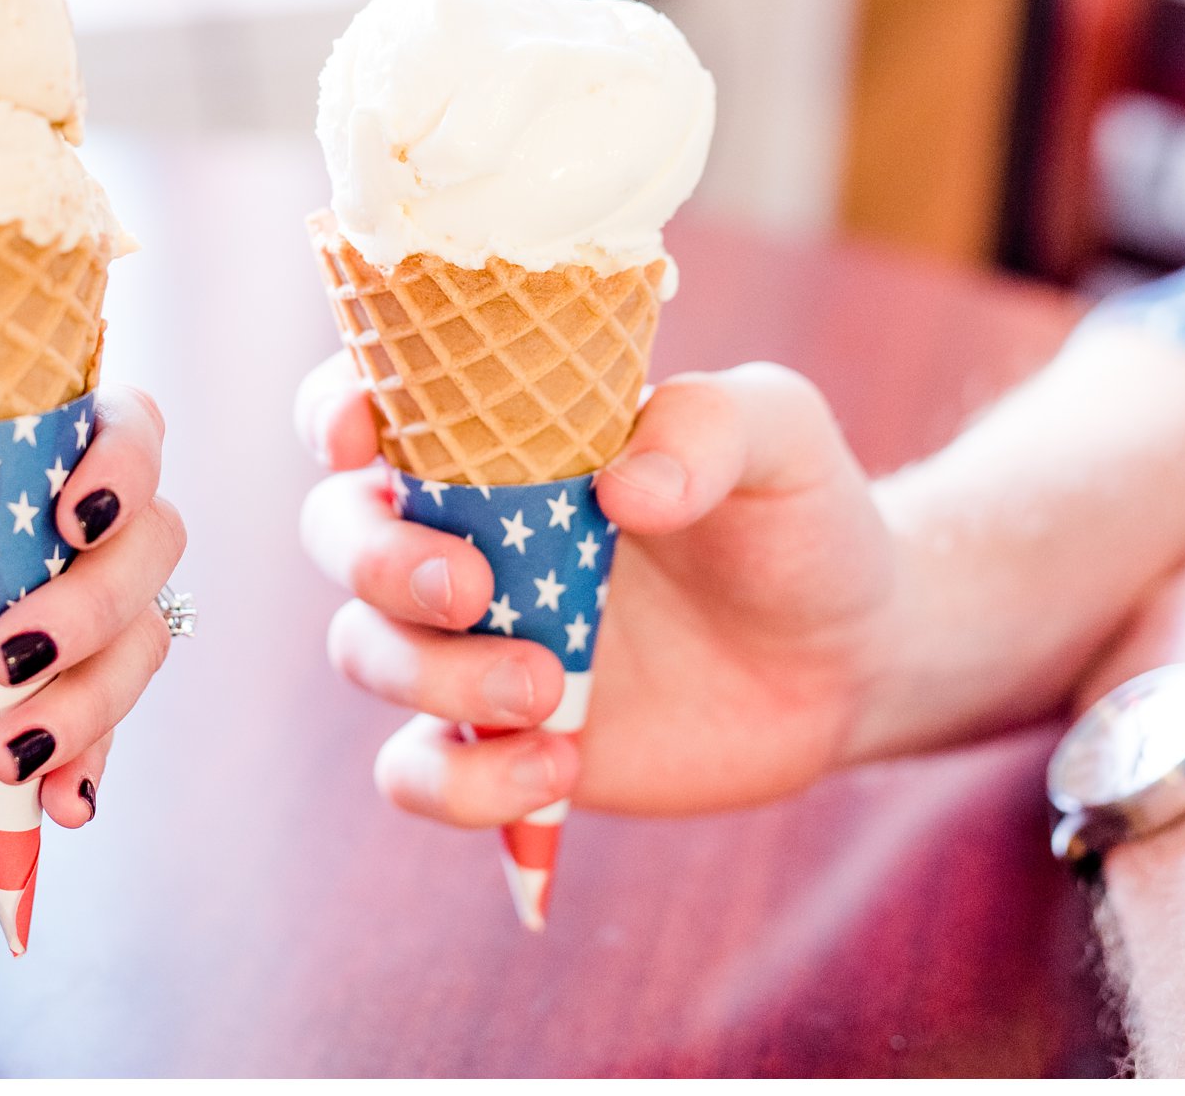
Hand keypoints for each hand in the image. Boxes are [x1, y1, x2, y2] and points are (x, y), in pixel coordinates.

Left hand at [0, 384, 187, 825]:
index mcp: (69, 441)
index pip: (134, 431)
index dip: (123, 472)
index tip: (68, 520)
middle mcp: (112, 517)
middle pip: (151, 547)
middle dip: (91, 609)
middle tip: (6, 657)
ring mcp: (113, 601)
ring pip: (141, 642)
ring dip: (89, 706)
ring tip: (12, 754)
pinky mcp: (93, 678)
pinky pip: (113, 723)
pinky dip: (89, 766)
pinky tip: (63, 805)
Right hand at [296, 352, 902, 827]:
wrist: (850, 658)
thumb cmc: (797, 517)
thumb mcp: (779, 436)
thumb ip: (708, 427)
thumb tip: (622, 486)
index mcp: (502, 437)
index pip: (373, 401)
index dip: (335, 411)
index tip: (360, 437)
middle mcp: (462, 531)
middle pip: (338, 531)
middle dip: (377, 560)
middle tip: (474, 589)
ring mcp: (469, 641)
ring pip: (365, 651)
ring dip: (434, 676)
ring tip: (549, 689)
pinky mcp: (496, 741)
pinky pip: (415, 774)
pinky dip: (462, 783)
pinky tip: (559, 765)